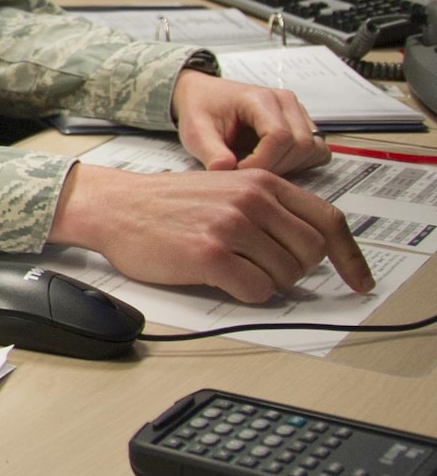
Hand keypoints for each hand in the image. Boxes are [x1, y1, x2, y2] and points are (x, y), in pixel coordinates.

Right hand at [49, 162, 371, 302]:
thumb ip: (269, 208)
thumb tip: (310, 248)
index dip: (351, 257)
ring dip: (266, 282)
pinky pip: (256, 291)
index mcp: (262, 182)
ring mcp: (232, 227)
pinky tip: (221, 278)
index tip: (360, 281)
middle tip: (265, 269)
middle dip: (294, 270)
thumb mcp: (227, 187)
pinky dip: (245, 293)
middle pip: (311, 254)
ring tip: (234, 268)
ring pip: (286, 276)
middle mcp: (252, 200)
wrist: (115, 207)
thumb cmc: (167, 203)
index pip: (329, 221)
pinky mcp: (210, 255)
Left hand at [172, 69, 328, 174]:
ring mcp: (297, 112)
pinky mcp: (302, 124)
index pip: (279, 136)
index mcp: (260, 99)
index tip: (238, 170)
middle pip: (301, 145)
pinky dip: (300, 163)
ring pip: (314, 149)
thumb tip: (224, 170)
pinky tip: (272, 163)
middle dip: (275, 167)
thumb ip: (210, 151)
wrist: (203, 95)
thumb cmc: (201, 109)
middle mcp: (286, 102)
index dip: (261, 162)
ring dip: (290, 167)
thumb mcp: (195, 130)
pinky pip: (317, 150)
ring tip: (257, 166)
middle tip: (245, 171)